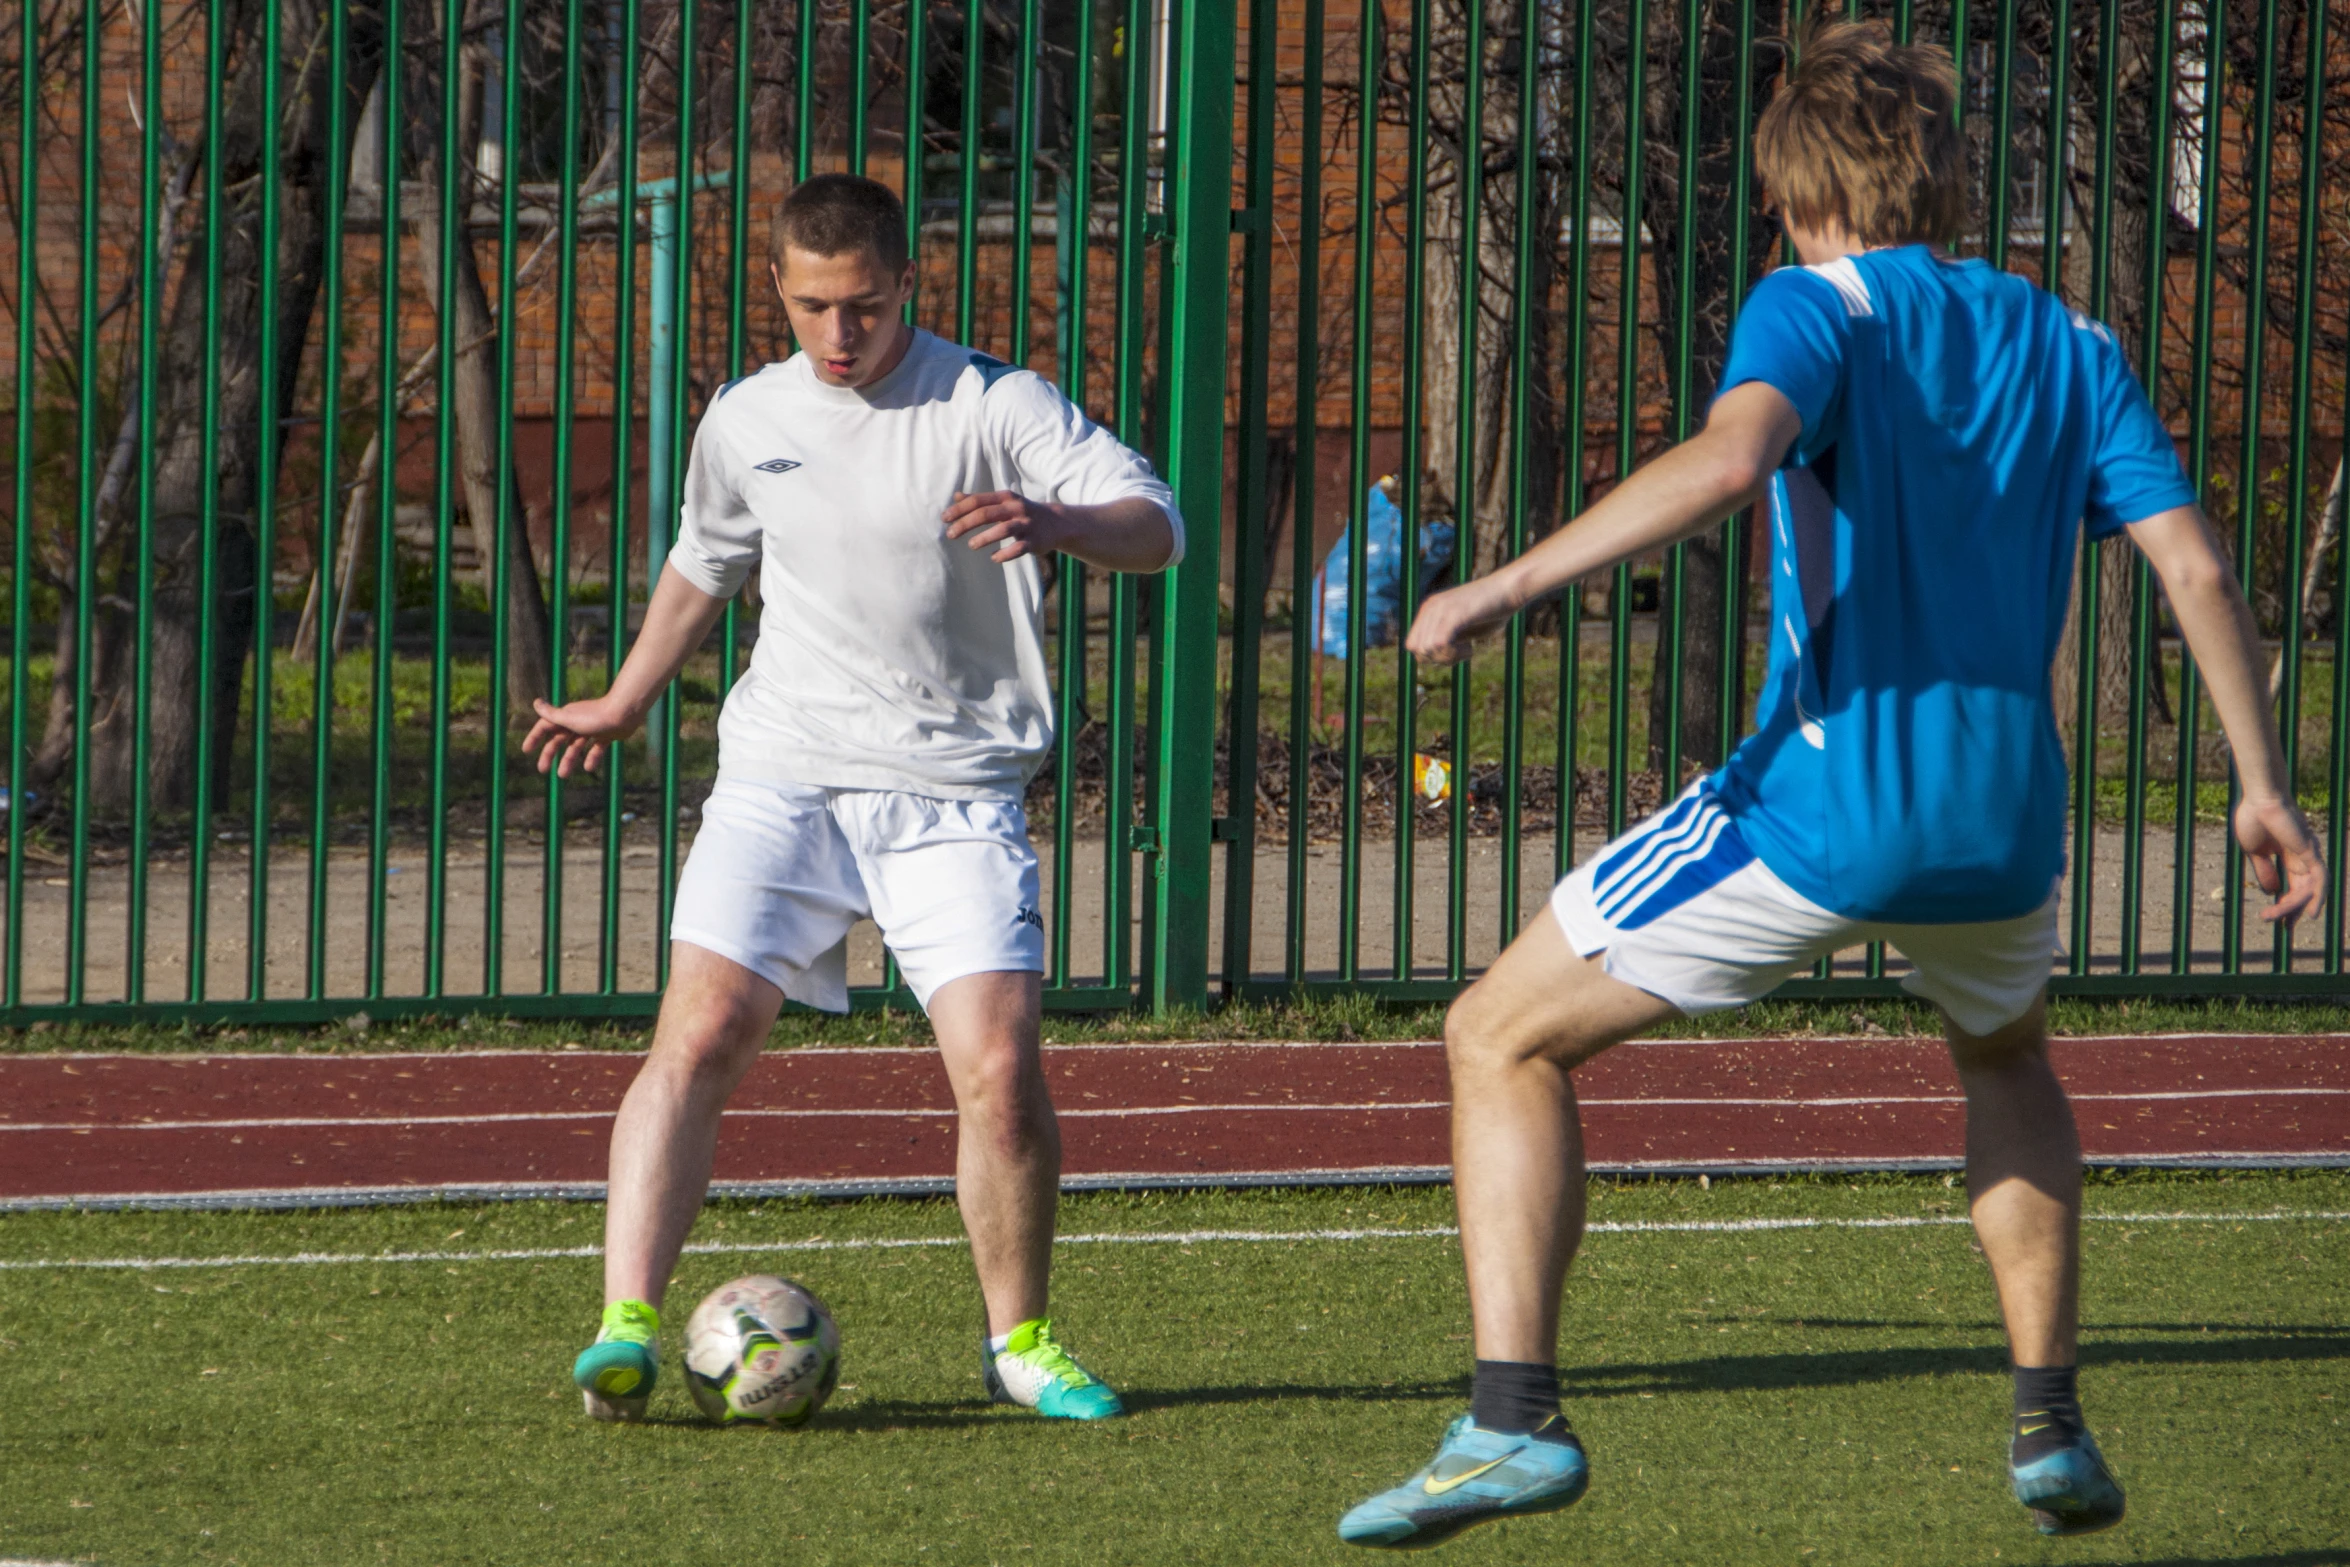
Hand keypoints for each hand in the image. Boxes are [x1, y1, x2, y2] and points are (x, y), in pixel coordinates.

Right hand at [521, 693, 642, 778]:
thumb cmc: (595, 717)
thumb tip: (535, 702)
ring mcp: (592, 728)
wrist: (625, 714)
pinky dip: (592, 758)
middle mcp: (577, 721)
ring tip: (562, 775)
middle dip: (549, 754)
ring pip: (576, 746)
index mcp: (566, 716)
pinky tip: (589, 768)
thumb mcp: (569, 718)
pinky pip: (596, 748)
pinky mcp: (606, 735)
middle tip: (542, 770)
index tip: (526, 750)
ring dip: (568, 760)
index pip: (545, 727)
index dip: (535, 737)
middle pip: (559, 739)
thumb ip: (551, 714)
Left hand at [943, 490, 1066, 562]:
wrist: (1055, 523)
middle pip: (986, 514)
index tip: (944, 519)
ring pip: (1003, 529)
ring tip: (971, 545)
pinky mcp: (1034, 541)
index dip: (959, 509)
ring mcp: (1026, 525)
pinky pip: (1019, 548)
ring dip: (984, 538)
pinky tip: (994, 558)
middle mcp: (1015, 508)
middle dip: (965, 524)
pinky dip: (1005, 554)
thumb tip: (956, 496)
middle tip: (950, 535)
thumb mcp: (1003, 502)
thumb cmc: (1022, 512)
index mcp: (1005, 497)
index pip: (978, 501)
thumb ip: (980, 500)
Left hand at [1403, 579, 1517, 665]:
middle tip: (1461, 654)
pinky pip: (1439, 644)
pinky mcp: (1454, 613)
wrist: (1510, 589)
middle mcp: (1430, 607)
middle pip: (1416, 650)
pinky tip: (1471, 649)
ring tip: (1468, 650)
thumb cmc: (1493, 610)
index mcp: (1429, 610)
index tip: (1454, 652)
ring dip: (1448, 658)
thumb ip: (1447, 637)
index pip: (1412, 644)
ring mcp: (1441, 609)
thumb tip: (1435, 657)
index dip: (1431, 656)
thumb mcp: (1464, 627)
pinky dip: (1454, 654)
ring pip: (1426, 650)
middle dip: (1437, 660)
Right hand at [2234, 793, 2325, 924]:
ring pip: (2309, 888)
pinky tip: (2310, 913)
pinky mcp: (2310, 851)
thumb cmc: (2252, 818)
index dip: (2286, 903)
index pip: (2293, 885)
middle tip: (2276, 925)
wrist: (2258, 799)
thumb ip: (2264, 871)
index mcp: (2288, 856)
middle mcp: (2302, 857)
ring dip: (2296, 907)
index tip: (2273, 919)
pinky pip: (2320, 878)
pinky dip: (2318, 896)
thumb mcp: (2254, 852)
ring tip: (2281, 921)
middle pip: (2303, 890)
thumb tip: (2270, 891)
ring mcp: (2308, 854)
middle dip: (2291, 910)